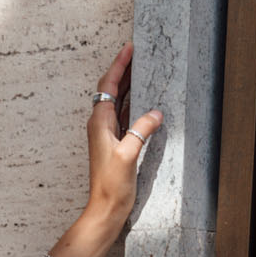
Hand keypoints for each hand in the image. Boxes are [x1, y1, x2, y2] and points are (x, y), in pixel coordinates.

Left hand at [85, 41, 162, 230]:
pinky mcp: (117, 143)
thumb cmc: (111, 186)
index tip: (129, 47)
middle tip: (138, 51)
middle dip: (125, 69)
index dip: (119, 65)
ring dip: (130, 84)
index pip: (108, 85)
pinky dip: (135, 102)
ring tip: (143, 67)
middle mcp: (101, 125)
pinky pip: (126, 115)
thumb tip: (155, 113)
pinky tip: (145, 98)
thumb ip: (140, 132)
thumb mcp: (127, 156)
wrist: (106, 209)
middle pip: (113, 89)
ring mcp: (108, 134)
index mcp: (100, 123)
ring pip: (120, 101)